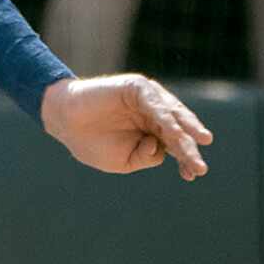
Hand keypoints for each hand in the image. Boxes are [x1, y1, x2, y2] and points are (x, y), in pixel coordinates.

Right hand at [40, 74, 211, 179]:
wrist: (64, 122)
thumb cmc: (91, 142)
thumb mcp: (123, 160)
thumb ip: (147, 156)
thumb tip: (162, 146)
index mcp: (153, 132)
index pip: (176, 145)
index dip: (185, 159)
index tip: (191, 175)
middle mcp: (155, 114)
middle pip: (180, 131)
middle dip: (189, 148)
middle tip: (199, 166)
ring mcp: (148, 100)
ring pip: (173, 116)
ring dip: (187, 129)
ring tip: (199, 141)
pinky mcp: (137, 88)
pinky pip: (155, 103)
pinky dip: (165, 116)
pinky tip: (173, 130)